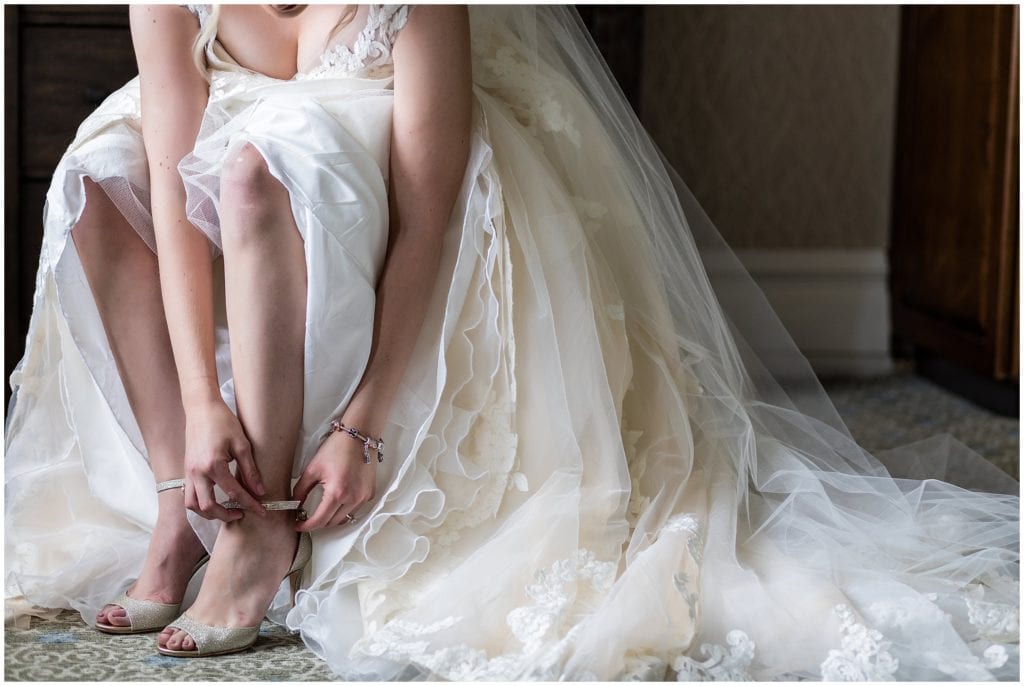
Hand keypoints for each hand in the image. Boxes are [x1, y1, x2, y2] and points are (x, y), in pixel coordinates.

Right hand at [183, 399, 265, 520]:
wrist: (201, 408)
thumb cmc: (223, 422)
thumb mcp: (242, 444)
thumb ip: (250, 471)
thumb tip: (260, 491)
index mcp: (213, 465)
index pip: (233, 493)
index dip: (249, 505)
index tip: (262, 511)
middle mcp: (196, 472)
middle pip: (208, 508)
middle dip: (226, 516)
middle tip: (242, 514)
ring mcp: (188, 473)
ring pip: (193, 506)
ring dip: (209, 513)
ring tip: (227, 511)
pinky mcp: (186, 470)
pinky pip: (188, 496)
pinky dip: (200, 504)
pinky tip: (214, 500)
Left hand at [293, 429, 376, 531]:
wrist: (359, 436)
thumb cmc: (337, 448)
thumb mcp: (313, 469)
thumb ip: (301, 490)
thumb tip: (295, 505)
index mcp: (337, 493)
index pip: (319, 520)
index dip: (306, 526)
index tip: (297, 525)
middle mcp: (353, 499)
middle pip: (332, 523)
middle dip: (318, 523)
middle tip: (307, 516)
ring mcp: (363, 497)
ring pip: (344, 518)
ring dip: (331, 518)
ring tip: (321, 510)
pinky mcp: (369, 494)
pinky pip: (354, 509)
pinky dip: (344, 510)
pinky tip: (337, 501)